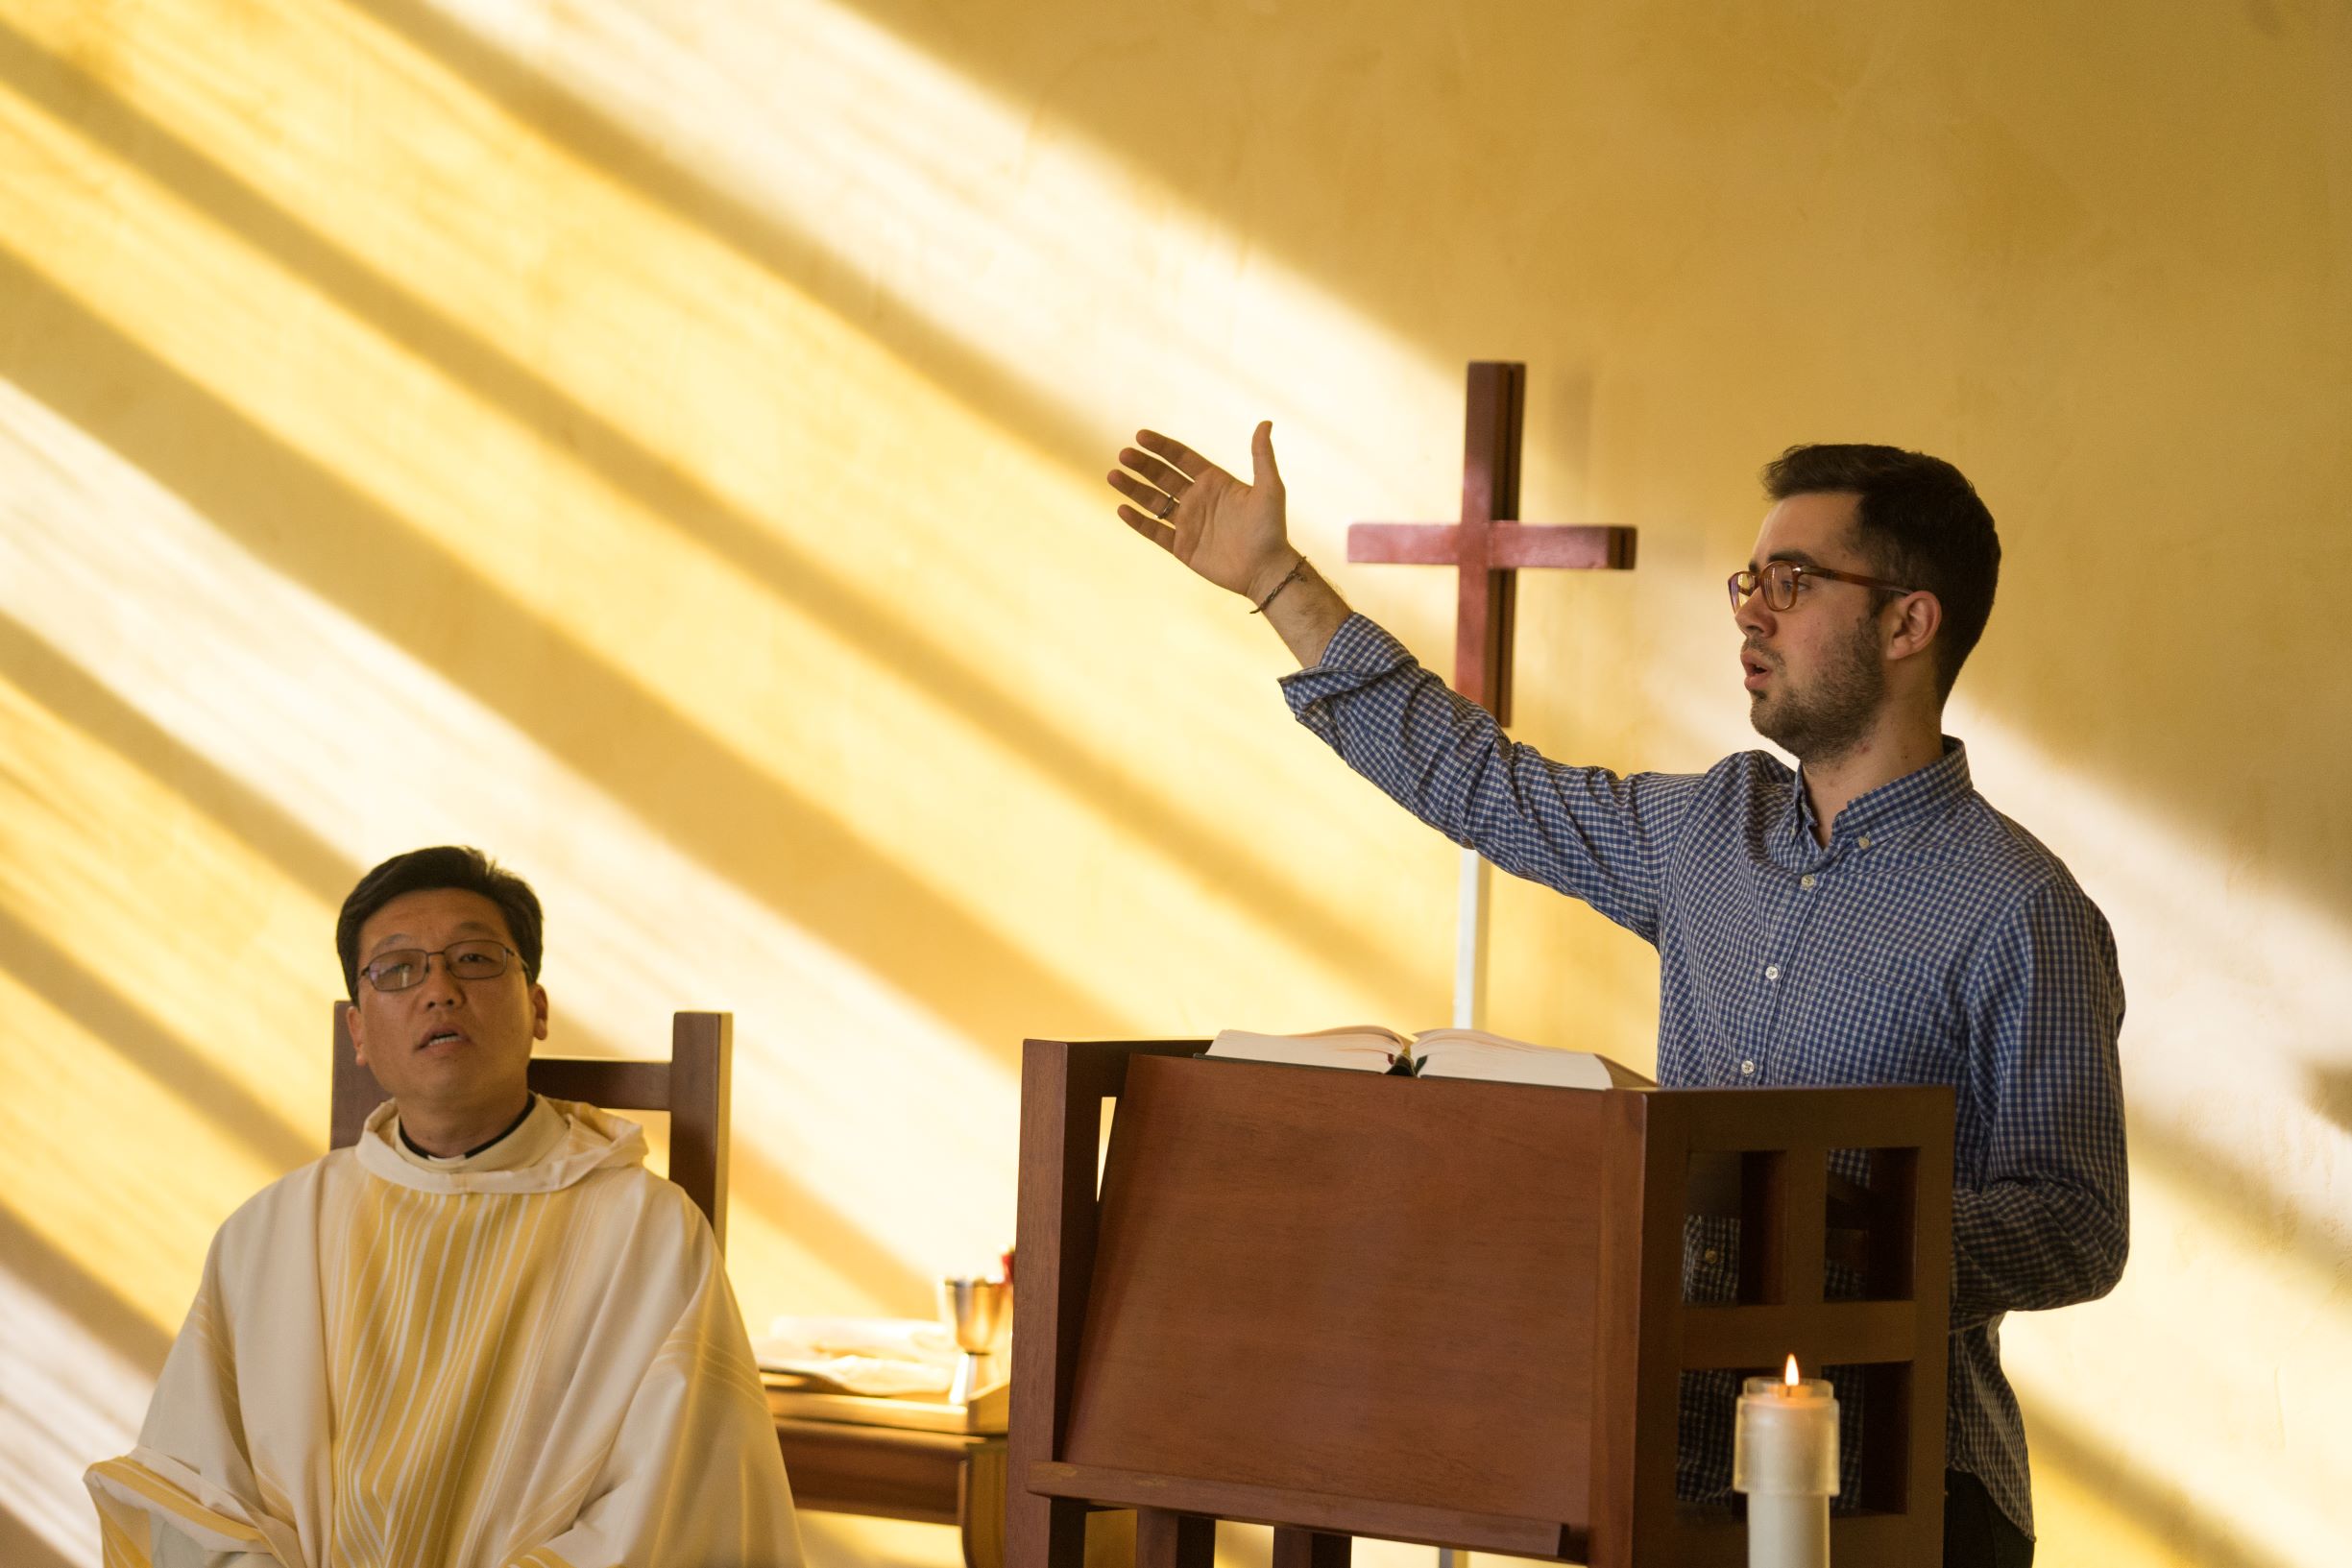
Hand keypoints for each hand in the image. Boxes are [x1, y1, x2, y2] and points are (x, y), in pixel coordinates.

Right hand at [1109, 423, 1296, 602]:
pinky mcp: (1182, 547)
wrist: (1267, 569)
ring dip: (1133, 489)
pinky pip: (1155, 532)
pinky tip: (1122, 509)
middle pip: (1162, 477)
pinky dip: (1138, 522)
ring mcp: (1188, 523)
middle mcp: (1197, 499)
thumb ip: (1262, 457)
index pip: (1181, 458)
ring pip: (1154, 502)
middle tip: (1123, 455)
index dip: (1161, 447)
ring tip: (1113, 476)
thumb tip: (1265, 422)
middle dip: (1142, 465)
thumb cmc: (1272, 529)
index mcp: (1214, 482)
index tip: (1141, 436)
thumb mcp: (1270, 489)